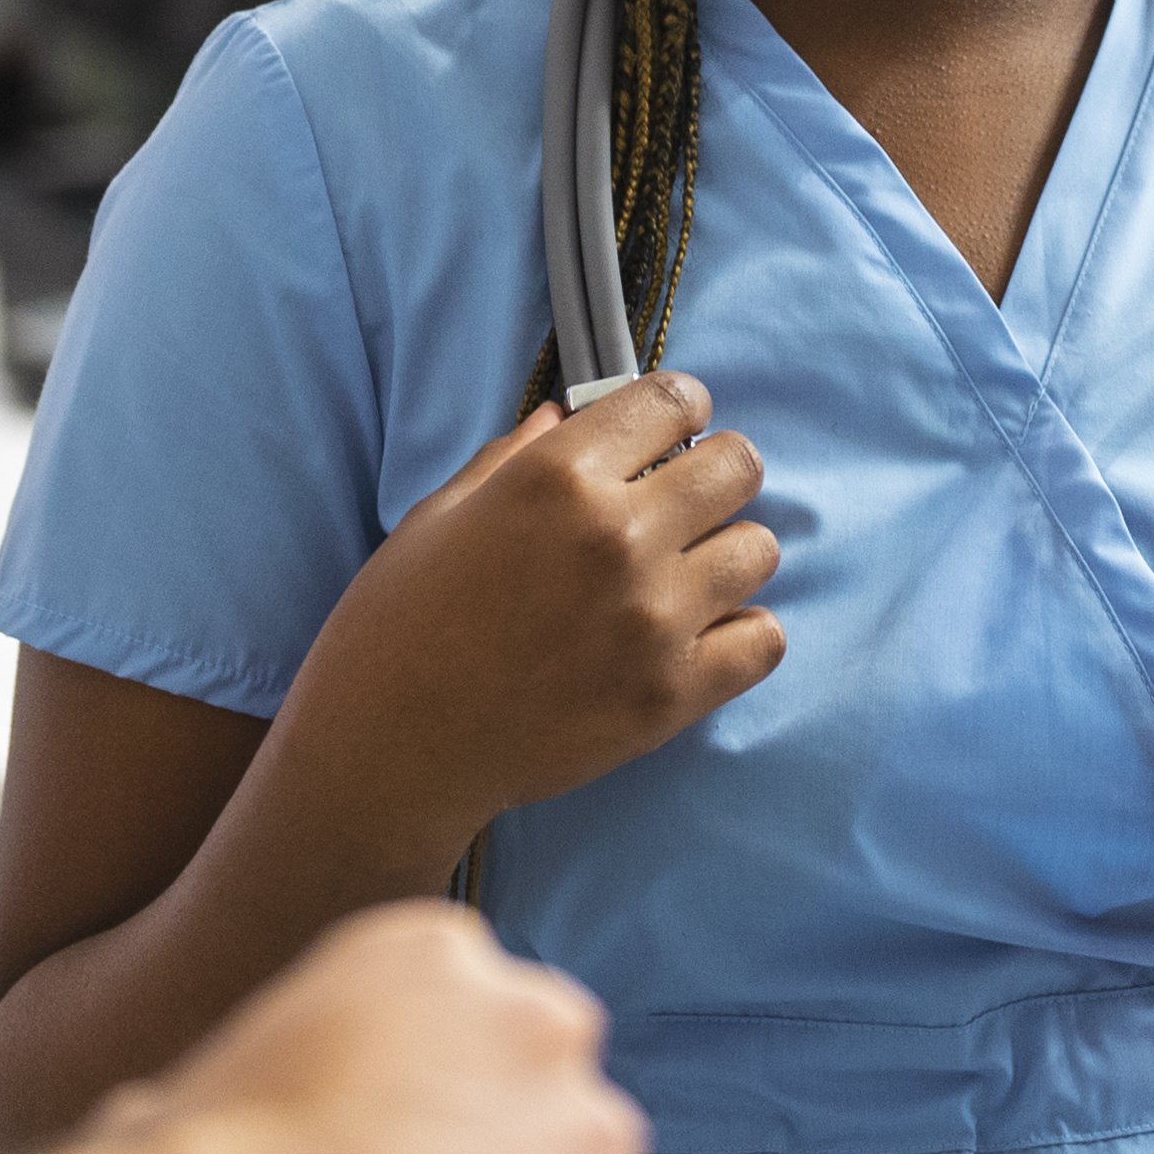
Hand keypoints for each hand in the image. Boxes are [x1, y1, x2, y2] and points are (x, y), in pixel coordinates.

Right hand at [279, 377, 785, 840]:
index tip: (668, 430)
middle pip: (739, 466)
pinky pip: (763, 640)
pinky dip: (739, 634)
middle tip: (680, 503)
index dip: (676, 408)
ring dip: (726, 554)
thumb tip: (566, 416)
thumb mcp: (439, 517)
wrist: (390, 753)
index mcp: (558, 479)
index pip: (673, 400)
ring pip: (758, 551)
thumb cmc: (397, 628)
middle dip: (714, 473)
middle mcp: (618, 537)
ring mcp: (653, 619)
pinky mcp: (671, 695)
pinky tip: (696, 636)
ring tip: (682, 576)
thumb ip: (511, 459)